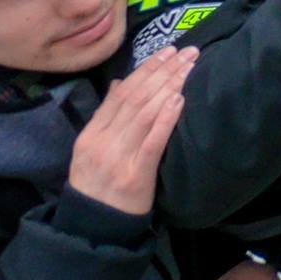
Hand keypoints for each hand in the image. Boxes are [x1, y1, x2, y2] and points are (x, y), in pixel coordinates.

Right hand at [67, 45, 196, 215]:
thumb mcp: (92, 149)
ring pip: (145, 114)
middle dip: (164, 71)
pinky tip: (179, 99)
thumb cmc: (98, 185)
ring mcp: (118, 159)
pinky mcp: (136, 175)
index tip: (168, 51)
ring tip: (190, 67)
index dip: (146, 69)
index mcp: (91, 134)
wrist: (93, 228)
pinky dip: (166, 118)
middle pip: (136, 98)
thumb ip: (106, 117)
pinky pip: (152, 142)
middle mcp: (102, 143)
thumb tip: (122, 82)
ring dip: (170, 86)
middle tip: (188, 52)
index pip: (121, 93)